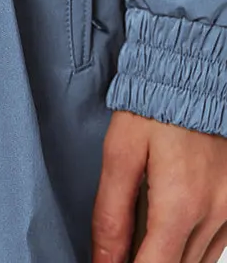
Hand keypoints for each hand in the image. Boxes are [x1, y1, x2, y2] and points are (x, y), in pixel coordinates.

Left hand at [93, 110, 226, 262]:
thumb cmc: (153, 106)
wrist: (191, 76)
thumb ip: (111, 212)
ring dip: (169, 257)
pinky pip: (214, 244)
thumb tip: (104, 260)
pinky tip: (167, 228)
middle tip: (121, 248)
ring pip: (198, 262)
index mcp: (181, 203)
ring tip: (141, 236)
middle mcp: (214, 212)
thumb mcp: (119, 152)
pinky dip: (189, 246)